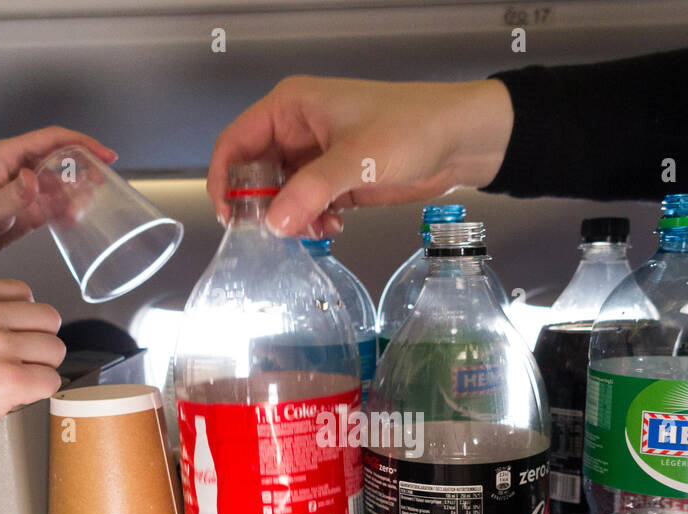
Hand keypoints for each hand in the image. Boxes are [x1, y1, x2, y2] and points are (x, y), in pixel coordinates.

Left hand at [0, 127, 117, 277]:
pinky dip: (66, 211)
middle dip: (85, 167)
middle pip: (60, 158)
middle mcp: (17, 169)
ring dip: (77, 193)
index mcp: (7, 157)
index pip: (52, 139)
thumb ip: (14, 195)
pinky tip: (75, 220)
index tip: (105, 155)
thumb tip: (35, 179)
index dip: (82, 143)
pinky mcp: (23, 210)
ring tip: (91, 205)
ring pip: (59, 183)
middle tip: (104, 180)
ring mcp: (22, 190)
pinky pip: (52, 205)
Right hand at [0, 279, 63, 513]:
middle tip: (13, 369)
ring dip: (38, 372)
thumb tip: (12, 333)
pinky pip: (51, 382)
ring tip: (5, 389)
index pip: (22, 293)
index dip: (20, 323)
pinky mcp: (6, 380)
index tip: (5, 343)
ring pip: (54, 350)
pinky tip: (5, 404)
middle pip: (48, 319)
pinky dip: (36, 397)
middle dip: (37, 346)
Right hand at [208, 76, 513, 237]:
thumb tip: (273, 223)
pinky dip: (312, 220)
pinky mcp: (337, 180)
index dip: (226, 180)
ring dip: (291, 218)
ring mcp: (317, 157)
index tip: (231, 217)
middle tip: (276, 233)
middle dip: (263, 206)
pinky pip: (307, 205)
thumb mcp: (357, 159)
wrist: (461, 139)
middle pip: (255, 173)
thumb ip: (311, 191)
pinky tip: (332, 227)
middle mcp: (297, 130)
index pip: (235, 143)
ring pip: (281, 194)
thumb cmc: (412, 128)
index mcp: (290, 107)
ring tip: (315, 230)